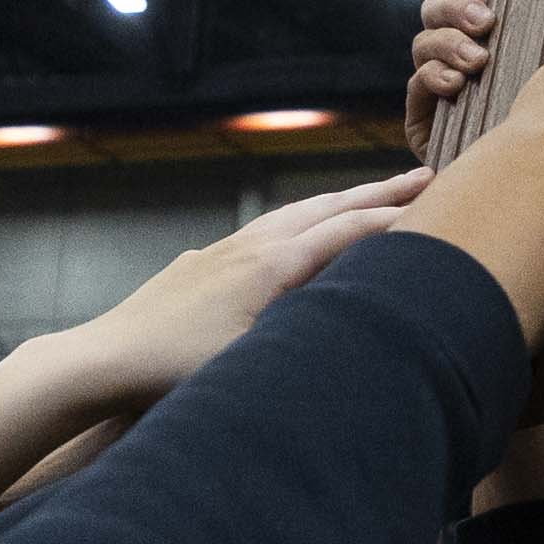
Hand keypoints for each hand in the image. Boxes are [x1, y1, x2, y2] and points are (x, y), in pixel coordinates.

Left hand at [51, 171, 430, 412]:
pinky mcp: (201, 264)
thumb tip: (359, 343)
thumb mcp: (253, 361)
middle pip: (326, 207)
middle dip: (377, 192)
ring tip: (368, 198)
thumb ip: (305, 342)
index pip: (348, 231)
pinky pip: (263, 231)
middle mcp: (251, 246)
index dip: (396, 218)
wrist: (103, 358)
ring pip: (293, 214)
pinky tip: (293, 235)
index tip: (439, 205)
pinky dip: (296, 223)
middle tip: (423, 175)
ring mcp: (223, 250)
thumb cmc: (175, 368)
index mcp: (272, 265)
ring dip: (337, 202)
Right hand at [403, 0, 492, 131]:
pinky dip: (435, 77)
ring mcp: (435, 85)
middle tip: (485, 21)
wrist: (533, 191)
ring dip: (449, 44)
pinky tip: (456, 84)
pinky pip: (417, 85)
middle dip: (455, 6)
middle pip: (435, 9)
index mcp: (484, 35)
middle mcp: (455, 54)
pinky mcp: (423, 119)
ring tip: (477, 61)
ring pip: (423, 43)